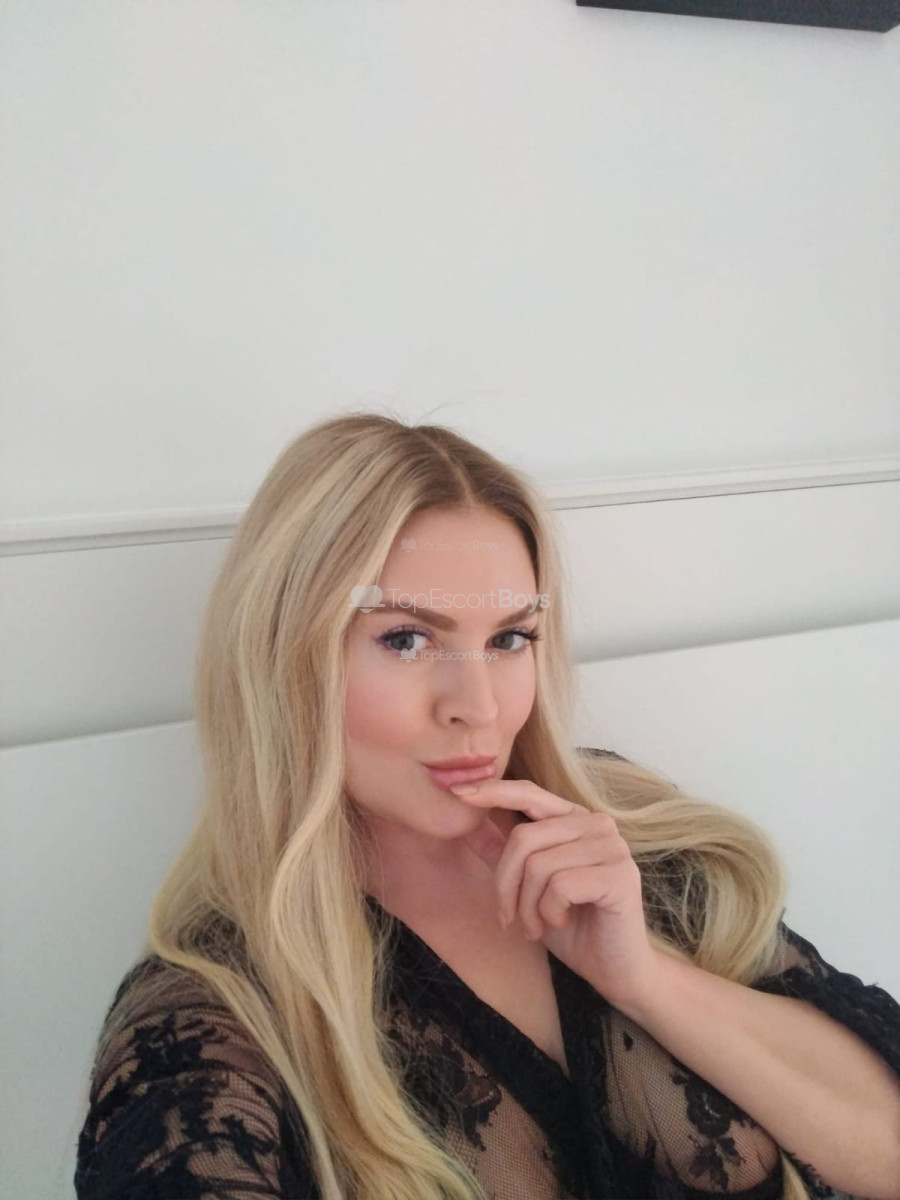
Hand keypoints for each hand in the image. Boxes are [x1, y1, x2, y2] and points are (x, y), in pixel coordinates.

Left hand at [452, 778, 661, 1011]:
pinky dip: (549, 912)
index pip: (528, 793)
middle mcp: (596, 824)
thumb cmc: (571, 925)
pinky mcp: (619, 875)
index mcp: (574, 818)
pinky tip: (561, 922)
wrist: (613, 969)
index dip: (492, 791)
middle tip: (508, 918)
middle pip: (524, 838)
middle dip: (505, 884)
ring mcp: (611, 847)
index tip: (457, 792)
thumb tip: (467, 821)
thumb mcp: (526, 886)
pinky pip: (559, 886)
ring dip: (527, 905)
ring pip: (538, 865)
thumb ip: (502, 851)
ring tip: (538, 925)